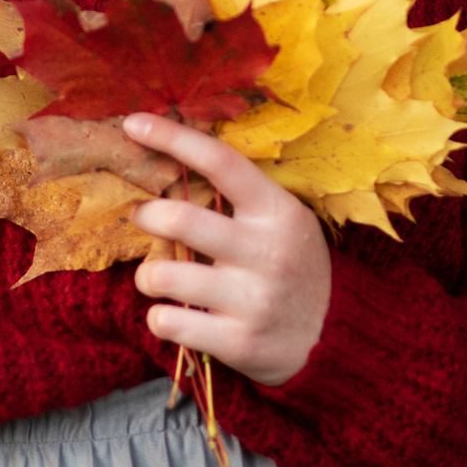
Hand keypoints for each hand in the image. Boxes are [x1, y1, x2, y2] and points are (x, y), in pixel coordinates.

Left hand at [125, 112, 332, 386]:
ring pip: (162, 275)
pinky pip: (167, 322)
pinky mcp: (238, 343)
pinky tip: (174, 315)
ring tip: (156, 276)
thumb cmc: (293, 268)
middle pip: (179, 220)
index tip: (132, 124)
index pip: (220, 161)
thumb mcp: (283, 222)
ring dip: (147, 274)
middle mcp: (267, 253)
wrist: (334, 341)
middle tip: (142, 217)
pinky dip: (158, 317)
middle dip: (145, 215)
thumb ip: (238, 198)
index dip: (172, 138)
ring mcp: (253, 300)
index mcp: (277, 212)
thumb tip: (170, 162)